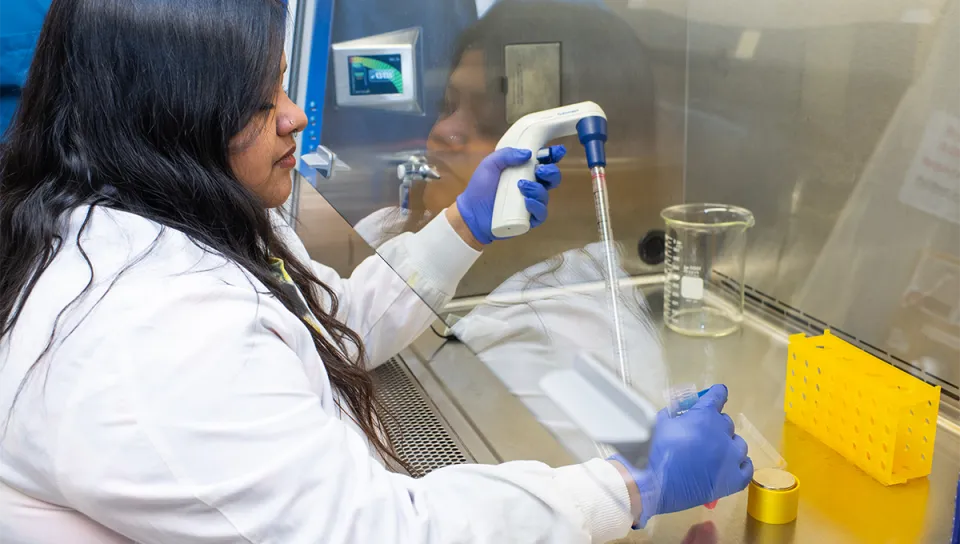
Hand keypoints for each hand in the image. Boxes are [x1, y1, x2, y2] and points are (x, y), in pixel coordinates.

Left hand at [454, 145, 564, 244]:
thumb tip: (528, 153)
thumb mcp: (490, 165)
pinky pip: (540, 214)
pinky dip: (536, 206)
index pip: (544, 162)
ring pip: (546, 195)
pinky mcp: (528, 219)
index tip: (557, 151)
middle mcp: (532, 186)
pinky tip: (527, 202)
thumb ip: (506, 155)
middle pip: (552, 178)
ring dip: (538, 189)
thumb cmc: (480, 187)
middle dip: (551, 172)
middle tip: (540, 170)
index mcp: (524, 171)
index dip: (553, 156)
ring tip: (522, 186)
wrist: (471, 212)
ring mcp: (531, 203)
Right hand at [611, 385, 752, 527]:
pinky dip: (740, 464)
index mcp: (705, 415)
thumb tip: (678, 412)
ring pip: (738, 443)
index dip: (716, 394)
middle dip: (715, 425)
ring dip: (728, 444)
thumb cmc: (658, 451)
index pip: (719, 395)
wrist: (660, 484)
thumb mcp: (661, 423)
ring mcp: (732, 456)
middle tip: (702, 434)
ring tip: (716, 453)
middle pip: (726, 422)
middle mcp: (722, 432)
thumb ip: (673, 414)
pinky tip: (730, 466)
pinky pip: (747, 467)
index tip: (716, 395)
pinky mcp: (735, 477)